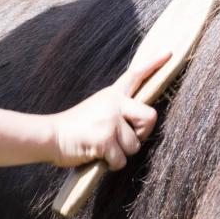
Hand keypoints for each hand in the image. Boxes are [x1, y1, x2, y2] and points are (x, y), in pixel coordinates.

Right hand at [49, 52, 170, 169]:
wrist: (49, 136)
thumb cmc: (74, 129)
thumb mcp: (97, 110)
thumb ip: (118, 111)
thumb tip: (141, 127)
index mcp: (112, 95)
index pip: (135, 75)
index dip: (154, 64)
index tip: (169, 54)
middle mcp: (113, 104)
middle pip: (150, 117)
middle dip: (142, 133)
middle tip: (126, 138)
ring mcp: (109, 121)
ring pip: (134, 146)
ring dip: (121, 154)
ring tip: (102, 148)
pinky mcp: (105, 139)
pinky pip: (121, 160)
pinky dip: (111, 164)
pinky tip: (97, 156)